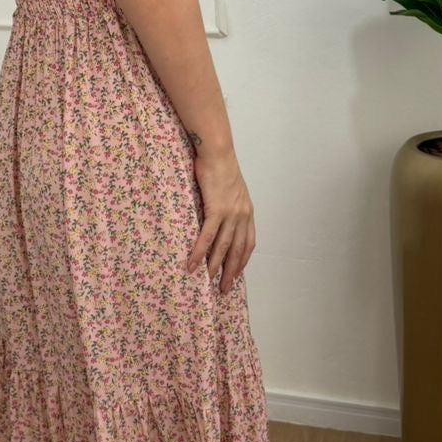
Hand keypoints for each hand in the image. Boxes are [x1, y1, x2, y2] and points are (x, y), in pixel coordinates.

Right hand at [187, 144, 255, 294]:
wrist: (217, 152)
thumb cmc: (220, 166)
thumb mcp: (230, 189)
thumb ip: (227, 205)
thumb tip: (217, 216)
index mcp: (247, 211)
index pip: (248, 242)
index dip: (242, 260)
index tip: (236, 273)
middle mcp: (242, 215)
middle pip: (238, 250)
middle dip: (231, 271)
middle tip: (223, 289)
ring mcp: (230, 213)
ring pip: (223, 246)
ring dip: (215, 266)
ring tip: (208, 281)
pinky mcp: (216, 209)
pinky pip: (208, 236)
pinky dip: (201, 252)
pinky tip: (193, 263)